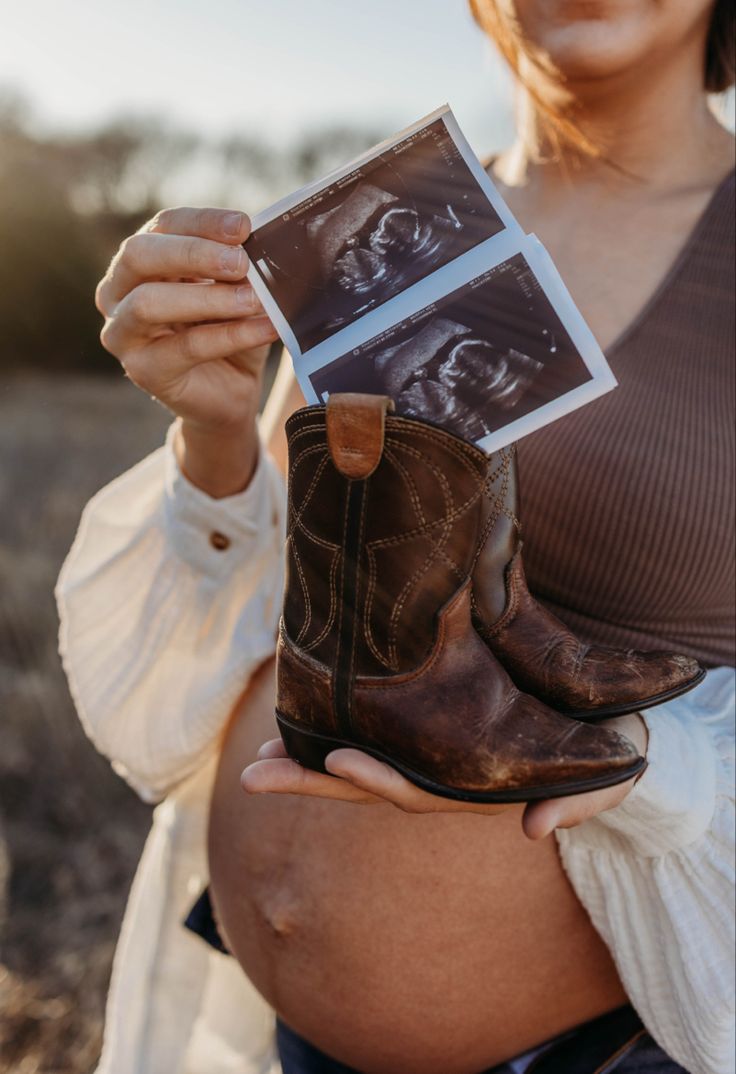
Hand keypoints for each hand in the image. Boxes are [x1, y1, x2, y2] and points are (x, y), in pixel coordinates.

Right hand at [96, 206, 279, 495]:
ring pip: (149, 302)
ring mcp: (122, 333)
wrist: (229, 393)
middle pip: (140, 255)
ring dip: (208, 297)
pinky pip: (185, 347)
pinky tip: (266, 329)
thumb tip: (263, 241)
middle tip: (242, 262)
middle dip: (194, 254)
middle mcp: (117, 292)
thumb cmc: (229, 331)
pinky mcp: (142, 370)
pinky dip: (230, 335)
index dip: (203, 222)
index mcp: (140, 261)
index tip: (244, 226)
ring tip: (254, 299)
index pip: (163, 226)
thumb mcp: (236, 290)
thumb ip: (239, 265)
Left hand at [241, 713, 647, 837]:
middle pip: (369, 783)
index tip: (338, 759)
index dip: (380, 779)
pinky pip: (379, 730)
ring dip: (310, 756)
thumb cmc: (605, 754)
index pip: (420, 792)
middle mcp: (444, 775)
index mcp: (475, 788)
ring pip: (363, 758)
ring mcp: (434, 753)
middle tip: (252, 774)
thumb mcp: (604, 781)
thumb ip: (579, 804)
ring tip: (262, 752)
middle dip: (312, 778)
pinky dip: (339, 724)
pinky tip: (305, 705)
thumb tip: (539, 829)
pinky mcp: (434, 725)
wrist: (607, 730)